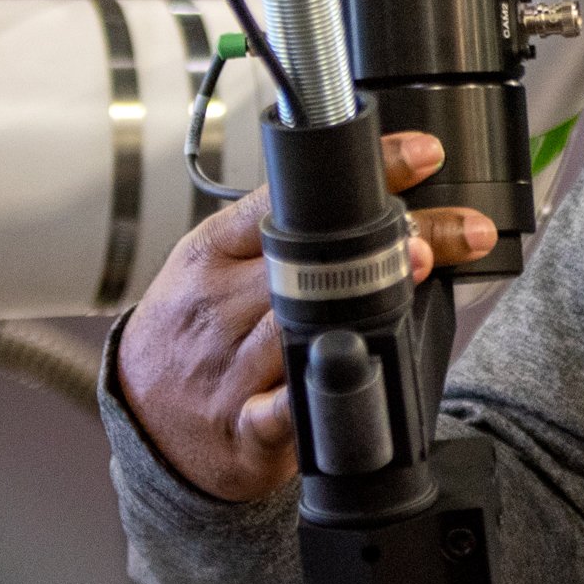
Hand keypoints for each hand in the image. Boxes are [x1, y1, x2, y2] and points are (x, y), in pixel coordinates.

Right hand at [116, 133, 496, 501]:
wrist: (141, 424)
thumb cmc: (195, 334)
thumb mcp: (214, 266)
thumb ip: (279, 233)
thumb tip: (377, 189)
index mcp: (215, 253)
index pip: (287, 196)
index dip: (361, 172)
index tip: (422, 155)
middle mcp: (220, 304)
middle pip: (311, 261)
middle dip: (386, 240)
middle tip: (443, 227)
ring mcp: (231, 367)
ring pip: (301, 323)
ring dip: (366, 298)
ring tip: (419, 270)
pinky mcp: (244, 429)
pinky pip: (282, 410)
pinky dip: (318, 393)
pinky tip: (357, 369)